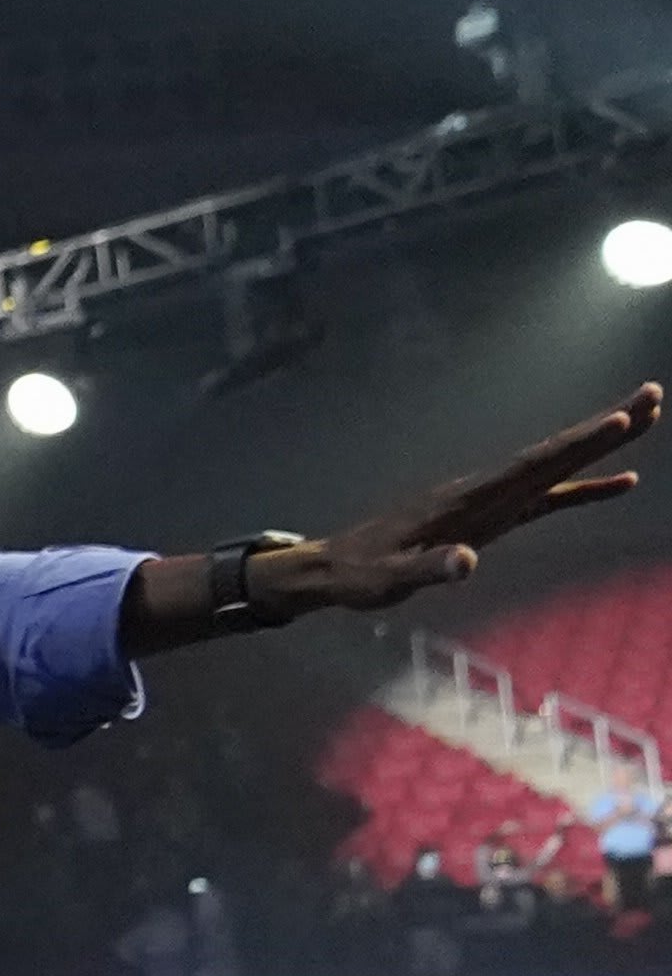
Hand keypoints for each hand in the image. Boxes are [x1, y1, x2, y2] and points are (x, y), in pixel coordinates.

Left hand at [270, 383, 658, 616]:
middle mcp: (484, 492)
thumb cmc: (362, 576)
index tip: (620, 418)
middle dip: (604, 428)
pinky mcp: (491, 518)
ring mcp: (490, 502)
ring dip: (600, 445)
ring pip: (555, 468)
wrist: (336, 568)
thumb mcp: (390, 579)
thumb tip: (467, 562)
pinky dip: (583, 489)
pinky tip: (619, 483)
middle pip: (553, 455)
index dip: (576, 446)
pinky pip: (547, 498)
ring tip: (646, 417)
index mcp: (465, 501)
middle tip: (654, 395)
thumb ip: (429, 569)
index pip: (531, 467)